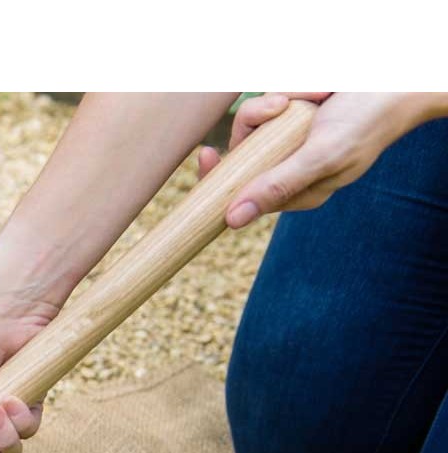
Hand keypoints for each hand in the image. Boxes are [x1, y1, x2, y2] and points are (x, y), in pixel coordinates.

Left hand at [198, 92, 434, 227]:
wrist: (400, 78)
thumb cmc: (367, 121)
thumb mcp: (321, 157)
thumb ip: (277, 186)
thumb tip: (232, 220)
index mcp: (295, 190)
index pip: (242, 193)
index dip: (218, 178)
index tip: (205, 156)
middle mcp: (287, 166)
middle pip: (242, 152)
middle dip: (254, 123)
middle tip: (279, 104)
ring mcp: (288, 138)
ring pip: (254, 121)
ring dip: (277, 102)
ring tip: (313, 93)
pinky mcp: (293, 112)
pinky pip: (271, 101)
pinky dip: (291, 88)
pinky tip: (317, 88)